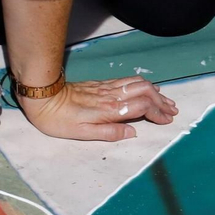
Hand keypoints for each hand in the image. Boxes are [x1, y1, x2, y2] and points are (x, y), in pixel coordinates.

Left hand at [20, 77, 178, 140]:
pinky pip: (128, 81)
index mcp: (110, 110)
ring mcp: (107, 88)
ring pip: (139, 84)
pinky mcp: (102, 84)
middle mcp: (112, 96)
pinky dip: (143, 85)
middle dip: (161, 101)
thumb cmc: (58, 120)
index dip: (157, 112)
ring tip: (166, 101)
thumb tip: (133, 133)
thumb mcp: (81, 134)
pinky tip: (149, 88)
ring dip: (156, 92)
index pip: (142, 106)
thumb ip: (109, 133)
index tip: (167, 120)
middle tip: (173, 111)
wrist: (41, 96)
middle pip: (145, 92)